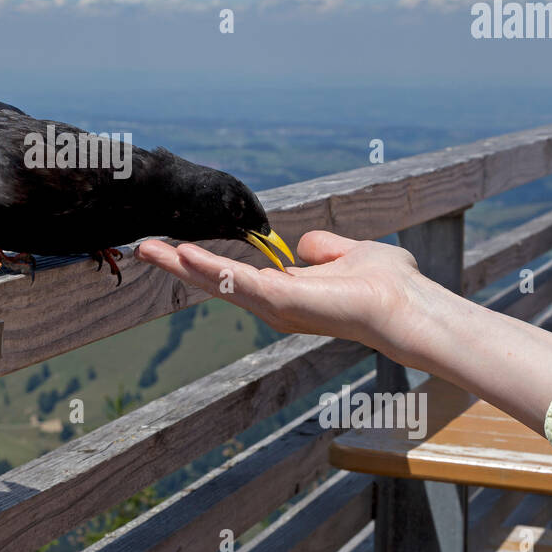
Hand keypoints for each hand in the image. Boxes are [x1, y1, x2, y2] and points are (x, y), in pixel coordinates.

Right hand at [135, 230, 424, 355]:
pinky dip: (209, 268)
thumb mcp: (348, 254)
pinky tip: (183, 254)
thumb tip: (303, 245)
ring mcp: (274, 306)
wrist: (407, 304)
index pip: (235, 276)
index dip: (205, 263)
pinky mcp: (281, 301)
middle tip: (144, 248)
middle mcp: (274, 305)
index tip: (176, 247)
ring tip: (149, 249)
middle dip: (179, 265)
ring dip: (183, 265)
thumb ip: (324, 249)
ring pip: (218, 282)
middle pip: (216, 282)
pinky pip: (237, 282)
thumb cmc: (388, 286)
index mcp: (286, 293)